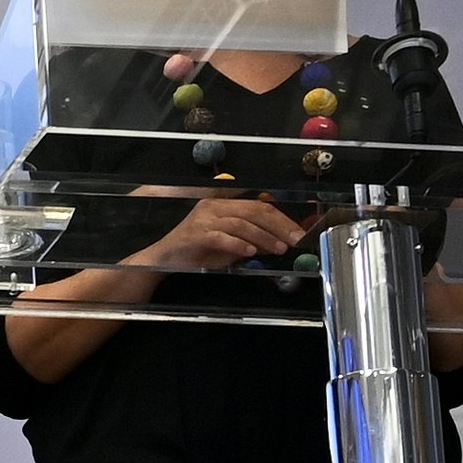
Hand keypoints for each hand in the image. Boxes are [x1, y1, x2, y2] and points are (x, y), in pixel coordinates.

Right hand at [119, 187, 309, 272]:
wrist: (164, 259)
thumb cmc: (197, 251)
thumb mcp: (229, 244)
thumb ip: (251, 240)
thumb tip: (279, 243)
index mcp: (223, 203)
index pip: (258, 205)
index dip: (281, 218)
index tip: (297, 232)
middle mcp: (214, 206)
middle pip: (254, 210)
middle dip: (278, 226)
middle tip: (295, 240)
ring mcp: (204, 219)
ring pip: (242, 223)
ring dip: (264, 237)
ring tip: (279, 248)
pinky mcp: (197, 234)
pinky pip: (223, 237)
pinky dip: (239, 244)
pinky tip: (251, 252)